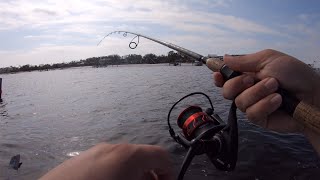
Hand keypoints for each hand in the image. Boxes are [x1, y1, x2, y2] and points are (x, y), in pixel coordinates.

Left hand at [40, 143, 173, 179]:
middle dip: (150, 176)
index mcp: (130, 154)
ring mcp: (95, 151)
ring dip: (133, 175)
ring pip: (124, 161)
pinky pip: (107, 163)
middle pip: (143, 157)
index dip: (169, 173)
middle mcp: (114, 147)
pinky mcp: (81, 159)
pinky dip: (116, 173)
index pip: (162, 156)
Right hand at [213, 49, 319, 132]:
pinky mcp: (260, 118)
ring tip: (276, 88)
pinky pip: (251, 113)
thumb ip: (245, 61)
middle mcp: (248, 90)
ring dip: (257, 93)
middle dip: (237, 84)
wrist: (313, 95)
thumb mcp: (269, 59)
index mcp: (248, 74)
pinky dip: (264, 105)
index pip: (226, 77)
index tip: (217, 74)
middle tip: (252, 79)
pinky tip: (277, 100)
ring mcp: (253, 104)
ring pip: (239, 101)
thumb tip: (223, 58)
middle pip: (226, 91)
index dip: (218, 77)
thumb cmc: (295, 74)